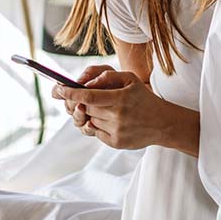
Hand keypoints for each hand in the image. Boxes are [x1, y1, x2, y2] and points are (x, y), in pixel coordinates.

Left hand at [53, 69, 168, 149]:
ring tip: (107, 110)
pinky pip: (96, 132)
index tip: (58, 89)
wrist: (162, 123)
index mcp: (120, 98)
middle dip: (83, 102)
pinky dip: (99, 125)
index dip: (71, 93)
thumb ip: (108, 76)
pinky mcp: (115, 143)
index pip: (88, 96)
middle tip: (88, 98)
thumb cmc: (143, 98)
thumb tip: (87, 84)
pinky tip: (113, 121)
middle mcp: (117, 116)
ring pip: (90, 120)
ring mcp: (116, 131)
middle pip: (86, 108)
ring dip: (92, 114)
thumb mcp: (130, 79)